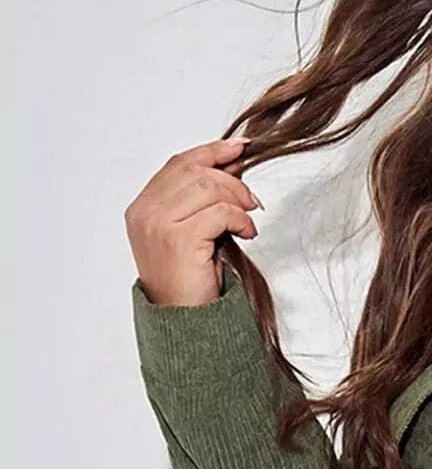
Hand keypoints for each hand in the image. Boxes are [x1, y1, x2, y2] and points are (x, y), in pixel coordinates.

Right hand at [124, 135, 261, 305]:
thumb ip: (202, 200)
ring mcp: (157, 225)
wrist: (183, 320)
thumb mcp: (192, 232)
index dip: (211, 151)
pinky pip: (218, 212)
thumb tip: (232, 165)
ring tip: (248, 220)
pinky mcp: (177, 240)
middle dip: (231, 180)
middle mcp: (145, 213)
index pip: (179, 164)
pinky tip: (246, 233)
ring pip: (207, 187)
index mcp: (143, 207)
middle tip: (252, 200)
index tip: (239, 148)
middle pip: (195, 171)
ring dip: (238, 200)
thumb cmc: (188, 280)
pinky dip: (240, 219)